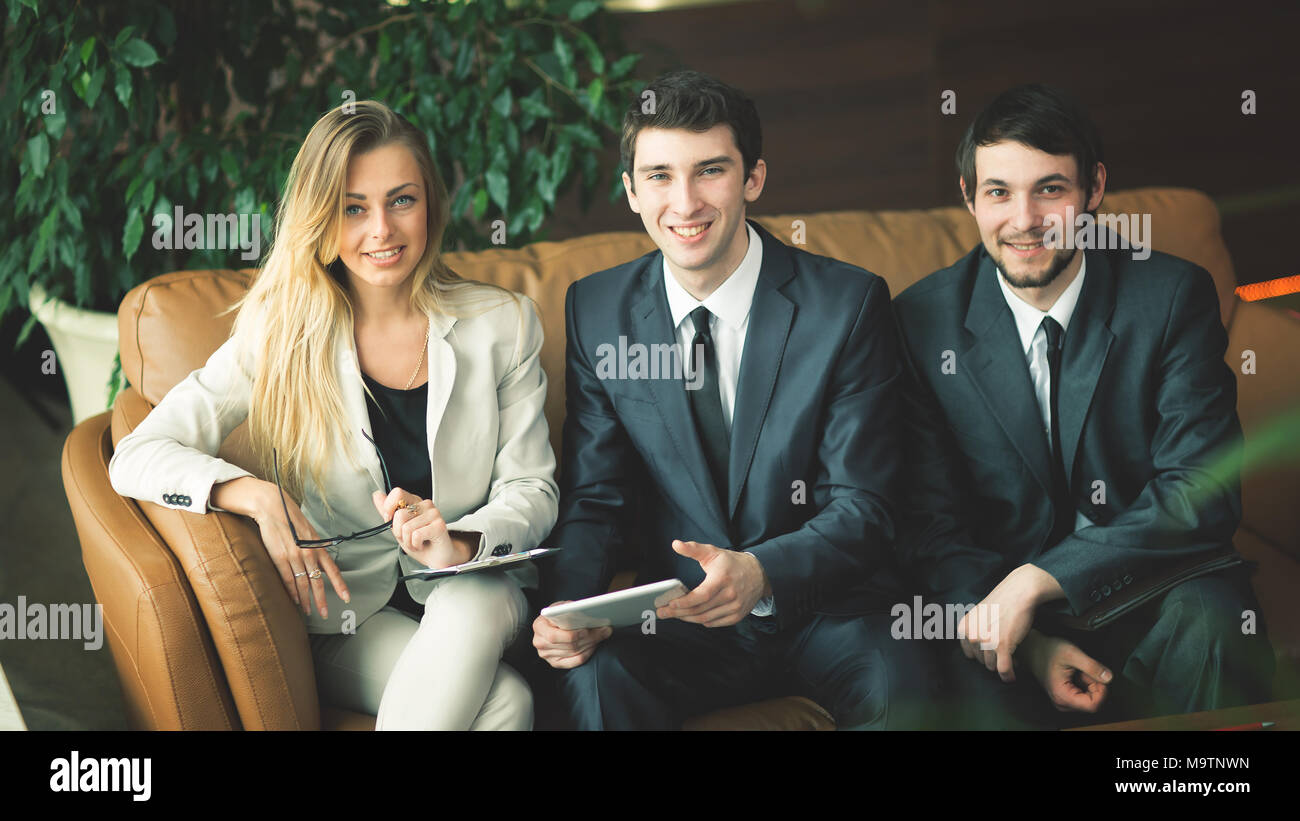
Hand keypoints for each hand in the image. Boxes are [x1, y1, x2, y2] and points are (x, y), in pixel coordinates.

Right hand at [251, 481, 349, 617]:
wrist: (273, 508)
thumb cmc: (291, 522)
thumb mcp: (309, 535)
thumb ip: (315, 550)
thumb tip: (321, 565)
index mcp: (318, 547)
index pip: (332, 570)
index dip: (340, 585)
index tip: (346, 598)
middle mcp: (309, 553)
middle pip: (318, 582)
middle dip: (322, 600)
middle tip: (325, 614)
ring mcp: (295, 556)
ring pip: (303, 583)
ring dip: (306, 600)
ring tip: (308, 611)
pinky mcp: (280, 557)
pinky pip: (288, 579)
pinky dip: (292, 591)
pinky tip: (295, 600)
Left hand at [372, 489, 472, 569]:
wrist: (435, 557)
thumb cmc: (419, 542)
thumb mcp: (398, 527)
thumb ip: (388, 511)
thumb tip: (377, 495)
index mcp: (415, 502)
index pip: (398, 493)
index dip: (389, 508)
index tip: (391, 520)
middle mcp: (425, 505)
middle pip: (399, 515)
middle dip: (399, 532)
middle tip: (409, 537)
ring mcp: (434, 514)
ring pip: (407, 527)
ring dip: (408, 541)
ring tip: (417, 542)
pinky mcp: (439, 525)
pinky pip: (416, 535)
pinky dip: (416, 544)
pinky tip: (423, 544)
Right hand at [532, 603, 611, 668]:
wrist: (551, 622)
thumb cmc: (557, 613)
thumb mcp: (561, 606)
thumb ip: (570, 609)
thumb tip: (588, 611)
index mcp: (539, 626)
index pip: (554, 636)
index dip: (572, 634)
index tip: (587, 629)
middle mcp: (539, 642)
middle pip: (569, 645)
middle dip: (589, 638)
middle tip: (604, 630)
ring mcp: (546, 655)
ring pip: (574, 652)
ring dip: (591, 644)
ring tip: (602, 635)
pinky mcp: (555, 662)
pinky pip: (575, 661)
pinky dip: (587, 653)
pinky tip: (594, 645)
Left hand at [655, 540, 769, 627]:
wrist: (759, 574)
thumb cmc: (732, 563)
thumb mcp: (713, 552)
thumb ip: (693, 549)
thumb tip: (675, 544)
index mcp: (722, 578)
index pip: (701, 595)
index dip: (685, 602)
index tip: (670, 604)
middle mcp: (730, 594)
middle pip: (700, 609)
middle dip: (679, 613)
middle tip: (662, 612)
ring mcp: (735, 607)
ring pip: (705, 618)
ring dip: (688, 618)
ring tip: (675, 614)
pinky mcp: (737, 615)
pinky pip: (714, 623)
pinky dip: (701, 621)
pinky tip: (692, 616)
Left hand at [958, 563, 1061, 681]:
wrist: (1019, 592)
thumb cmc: (1002, 603)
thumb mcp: (979, 615)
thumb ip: (974, 631)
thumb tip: (976, 651)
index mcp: (964, 628)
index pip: (970, 655)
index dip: (983, 656)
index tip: (993, 652)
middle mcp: (972, 635)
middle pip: (982, 662)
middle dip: (995, 660)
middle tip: (1006, 653)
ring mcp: (986, 641)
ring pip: (993, 667)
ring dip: (1003, 666)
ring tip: (1012, 657)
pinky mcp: (1002, 645)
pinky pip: (1004, 670)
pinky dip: (1008, 676)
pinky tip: (1013, 676)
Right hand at [1022, 630, 1111, 712]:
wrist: (1034, 648)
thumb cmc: (1048, 650)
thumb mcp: (1072, 654)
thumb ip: (1092, 666)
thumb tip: (1108, 678)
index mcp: (1062, 695)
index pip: (1092, 705)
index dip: (1100, 691)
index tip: (1097, 676)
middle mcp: (1061, 702)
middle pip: (1091, 703)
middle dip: (1094, 686)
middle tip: (1085, 670)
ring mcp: (1063, 700)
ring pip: (1088, 699)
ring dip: (1089, 684)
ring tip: (1079, 670)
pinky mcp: (1065, 697)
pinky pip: (1083, 696)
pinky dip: (1085, 684)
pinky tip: (1076, 673)